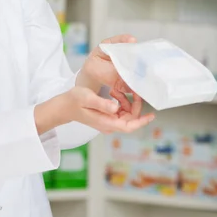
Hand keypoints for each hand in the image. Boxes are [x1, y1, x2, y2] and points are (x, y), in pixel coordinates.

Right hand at [34, 84, 153, 135]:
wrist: (64, 106)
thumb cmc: (74, 101)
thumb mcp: (88, 98)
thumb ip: (102, 104)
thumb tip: (116, 107)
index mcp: (106, 122)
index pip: (129, 126)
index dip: (142, 121)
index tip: (152, 115)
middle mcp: (109, 125)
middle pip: (130, 119)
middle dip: (134, 105)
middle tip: (133, 91)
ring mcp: (108, 122)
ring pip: (125, 114)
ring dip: (126, 102)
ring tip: (116, 91)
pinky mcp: (106, 117)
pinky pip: (119, 111)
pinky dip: (120, 102)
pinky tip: (113, 94)